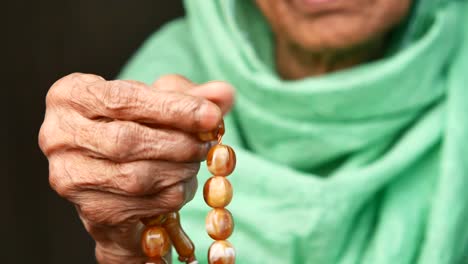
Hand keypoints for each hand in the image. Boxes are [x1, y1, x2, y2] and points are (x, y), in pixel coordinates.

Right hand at [39, 73, 233, 262]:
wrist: (116, 173)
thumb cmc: (135, 125)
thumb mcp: (160, 101)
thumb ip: (191, 95)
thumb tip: (224, 94)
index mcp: (70, 95)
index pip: (123, 100)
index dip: (173, 108)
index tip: (212, 115)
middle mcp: (58, 136)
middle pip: (127, 140)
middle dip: (179, 142)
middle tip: (209, 141)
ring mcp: (69, 177)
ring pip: (136, 176)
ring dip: (180, 168)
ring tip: (198, 159)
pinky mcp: (90, 209)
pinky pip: (143, 203)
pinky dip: (174, 192)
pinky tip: (183, 181)